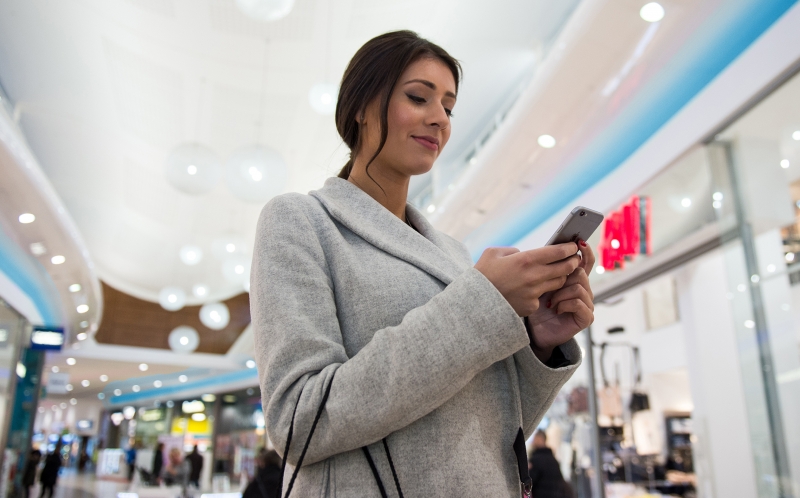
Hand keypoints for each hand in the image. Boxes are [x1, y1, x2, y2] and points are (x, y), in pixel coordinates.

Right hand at [474, 243, 581, 316]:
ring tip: (559, 271)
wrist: (473, 303)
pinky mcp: (531, 306)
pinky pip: (542, 297)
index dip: (568, 248)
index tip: (573, 246)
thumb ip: (512, 251)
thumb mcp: (493, 253)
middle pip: (564, 268)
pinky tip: (534, 289)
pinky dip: (540, 292)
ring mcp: (534, 293)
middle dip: (572, 262)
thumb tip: (524, 254)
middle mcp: (533, 277)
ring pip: (557, 283)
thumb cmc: (482, 276)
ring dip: (560, 276)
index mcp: (525, 260)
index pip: (557, 252)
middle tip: (573, 258)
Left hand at [529, 240, 595, 360]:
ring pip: (579, 287)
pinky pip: (578, 303)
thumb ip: (549, 270)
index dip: (585, 251)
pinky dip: (564, 304)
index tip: (579, 242)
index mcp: (574, 280)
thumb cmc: (536, 307)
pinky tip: (555, 309)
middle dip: (563, 278)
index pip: (585, 262)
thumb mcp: (541, 284)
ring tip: (549, 302)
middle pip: (580, 273)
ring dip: (560, 294)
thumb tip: (550, 249)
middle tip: (549, 288)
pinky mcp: (586, 317)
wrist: (535, 331)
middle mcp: (584, 290)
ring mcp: (587, 304)